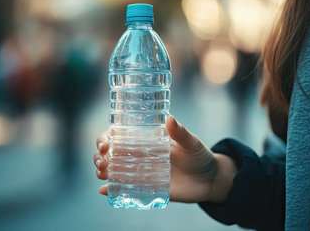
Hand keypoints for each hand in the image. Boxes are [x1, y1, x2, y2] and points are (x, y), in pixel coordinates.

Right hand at [93, 115, 235, 202]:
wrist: (210, 180)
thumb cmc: (200, 156)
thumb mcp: (192, 143)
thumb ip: (181, 133)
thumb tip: (170, 118)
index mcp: (147, 142)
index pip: (119, 137)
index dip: (106, 138)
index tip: (105, 143)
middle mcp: (140, 156)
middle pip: (111, 155)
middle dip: (100, 156)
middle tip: (102, 160)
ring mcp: (142, 173)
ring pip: (114, 171)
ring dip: (102, 171)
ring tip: (102, 173)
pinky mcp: (146, 189)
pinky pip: (125, 189)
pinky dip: (111, 190)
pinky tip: (103, 191)